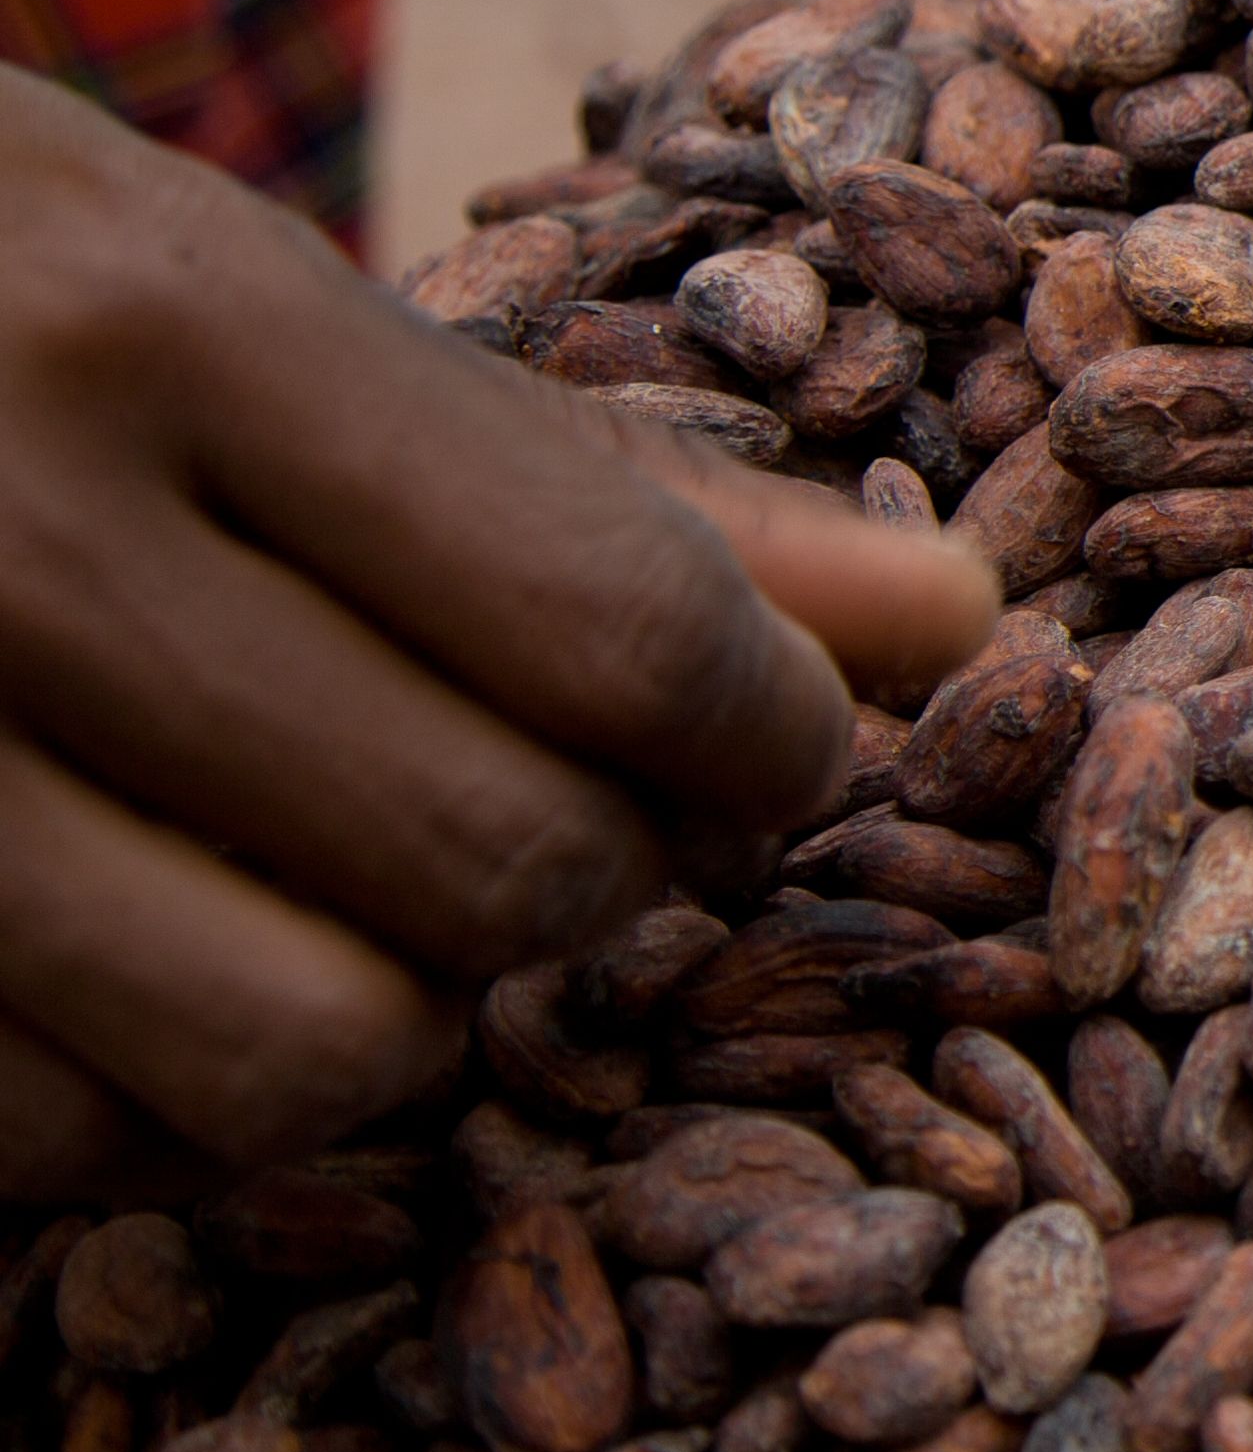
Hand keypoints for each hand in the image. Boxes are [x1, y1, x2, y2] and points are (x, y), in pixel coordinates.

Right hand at [0, 75, 993, 1201]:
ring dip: (384, 1018)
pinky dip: (146, 1102)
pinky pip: (60, 1145)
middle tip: (556, 819)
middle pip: (494, 867)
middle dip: (590, 880)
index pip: (618, 632)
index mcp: (162, 321)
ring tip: (350, 899)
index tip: (765, 759)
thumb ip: (599, 482)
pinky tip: (135, 961)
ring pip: (301, 1057)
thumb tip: (963, 624)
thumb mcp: (242, 306)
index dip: (762, 745)